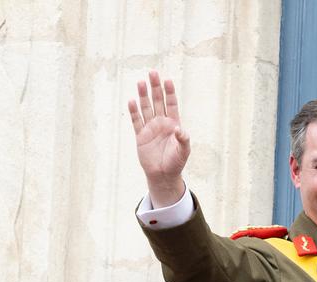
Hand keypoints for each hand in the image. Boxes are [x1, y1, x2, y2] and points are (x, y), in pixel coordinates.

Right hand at [127, 70, 189, 207]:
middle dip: (155, 88)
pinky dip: (133, 111)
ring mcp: (150, 128)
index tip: (168, 80)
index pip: (171, 104)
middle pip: (157, 101)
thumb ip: (184, 140)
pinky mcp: (140, 136)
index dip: (169, 92)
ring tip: (141, 82)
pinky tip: (131, 101)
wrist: (163, 174)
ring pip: (146, 108)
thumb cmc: (176, 163)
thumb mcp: (184, 152)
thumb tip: (180, 130)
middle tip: (153, 72)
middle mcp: (161, 123)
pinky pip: (136, 121)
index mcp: (173, 124)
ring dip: (143, 95)